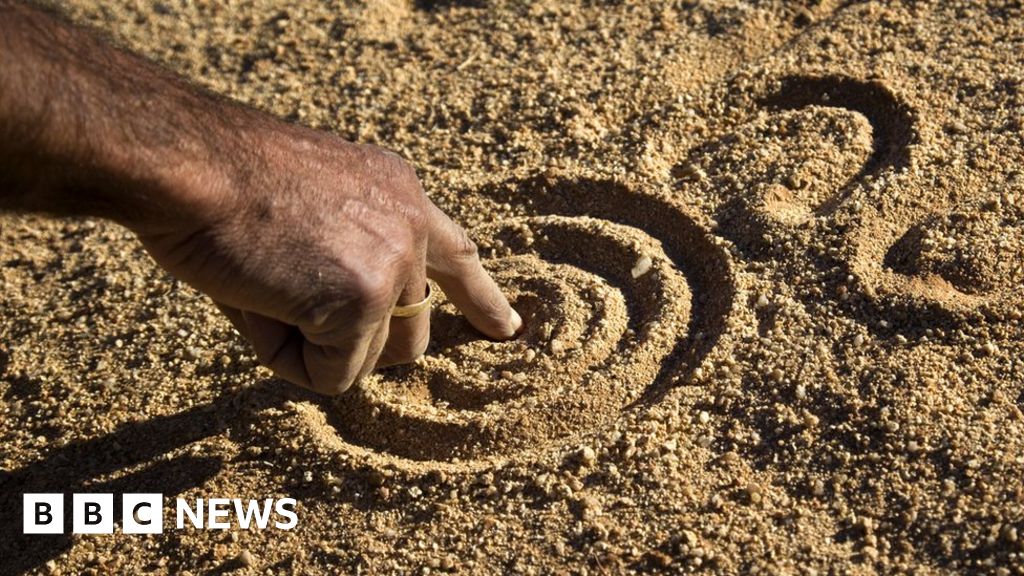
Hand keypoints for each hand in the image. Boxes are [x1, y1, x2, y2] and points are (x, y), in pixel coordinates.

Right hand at [137, 123, 521, 394]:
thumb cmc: (222, 183)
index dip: (480, 298)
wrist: (191, 164)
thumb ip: (348, 253)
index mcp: (398, 192)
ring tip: (263, 286)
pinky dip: (286, 359)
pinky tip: (257, 301)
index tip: (507, 329)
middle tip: (287, 305)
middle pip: (409, 334)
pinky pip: (332, 375)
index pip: (458, 255)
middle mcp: (411, 226)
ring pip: (369, 360)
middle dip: (354, 343)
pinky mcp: (364, 300)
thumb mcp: (310, 202)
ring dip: (313, 348)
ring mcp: (394, 263)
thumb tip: (348, 332)